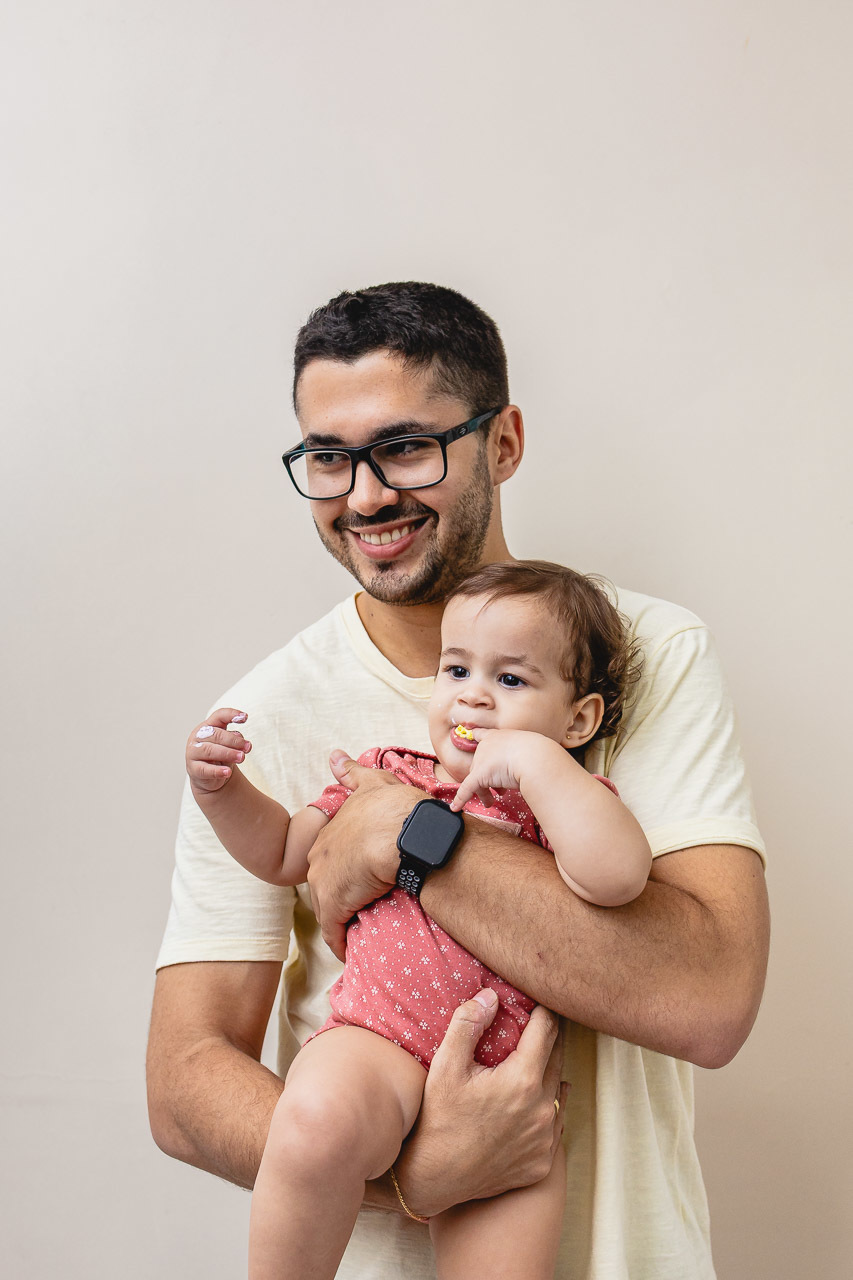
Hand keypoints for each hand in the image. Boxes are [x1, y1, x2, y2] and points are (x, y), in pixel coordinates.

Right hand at [186, 707, 251, 794]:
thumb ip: (235, 739)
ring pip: (210, 750)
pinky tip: (227, 772)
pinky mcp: (194, 769)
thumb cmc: (219, 755)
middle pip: (216, 734)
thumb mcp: (229, 745)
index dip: (231, 714)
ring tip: (241, 758)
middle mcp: (198, 737)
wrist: (209, 776)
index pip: (219, 716)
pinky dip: (217, 771)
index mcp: (208, 726)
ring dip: (228, 753)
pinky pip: (205, 769)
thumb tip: (241, 741)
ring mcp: (193, 752)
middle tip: (248, 747)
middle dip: (234, 740)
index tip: (245, 717)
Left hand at [306, 750, 423, 960]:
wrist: (407, 833)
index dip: (344, 869)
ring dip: (339, 921)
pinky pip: (334, 931)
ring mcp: (325, 882)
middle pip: (324, 884)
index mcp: (330, 832)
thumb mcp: (374, 783)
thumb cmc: (397, 808)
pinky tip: (348, 951)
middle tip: (358, 908)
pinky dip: (340, 942)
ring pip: (327, 909)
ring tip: (355, 932)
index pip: (331, 857)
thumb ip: (353, 772)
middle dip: (338, 896)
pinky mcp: (335, 906)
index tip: (357, 878)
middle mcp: (320, 856)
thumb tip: (334, 754)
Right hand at [394, 991, 566, 1216]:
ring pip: (558, 1091)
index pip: (546, 1031)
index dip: (543, 1010)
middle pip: (558, 1058)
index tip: (538, 1000)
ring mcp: (545, 1139)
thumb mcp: (445, 1065)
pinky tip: (537, 1099)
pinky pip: (555, 1124)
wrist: (434, 1179)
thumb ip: (467, 1024)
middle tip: (539, 1022)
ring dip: (549, 1072)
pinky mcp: (543, 1162)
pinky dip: (548, 1107)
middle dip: (548, 1037)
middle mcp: (542, 1110)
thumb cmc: (438, 1119)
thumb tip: (491, 995)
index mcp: (522, 1081)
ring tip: (537, 1058)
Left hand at [449, 729, 541, 810]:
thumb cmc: (537, 754)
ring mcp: (482, 760)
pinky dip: (461, 799)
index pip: (482, 735)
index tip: (470, 735)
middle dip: (488, 780)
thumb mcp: (527, 752)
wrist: (535, 758)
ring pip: (477, 779)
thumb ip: (521, 758)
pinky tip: (456, 807)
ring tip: (492, 801)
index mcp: (498, 736)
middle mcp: (487, 745)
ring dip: (484, 792)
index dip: (476, 737)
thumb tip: (526, 768)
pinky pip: (467, 789)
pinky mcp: (479, 775)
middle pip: (480, 765)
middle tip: (499, 792)